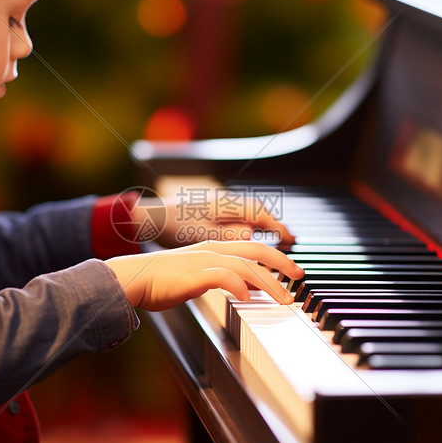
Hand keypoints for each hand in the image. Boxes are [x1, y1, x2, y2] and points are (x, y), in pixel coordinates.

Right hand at [105, 241, 303, 310]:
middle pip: (256, 251)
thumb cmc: (160, 281)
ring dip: (268, 282)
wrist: (132, 278)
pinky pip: (223, 276)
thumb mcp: (198, 277)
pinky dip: (239, 286)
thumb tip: (246, 289)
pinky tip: (248, 298)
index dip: (275, 258)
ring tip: (282, 298)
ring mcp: (203, 260)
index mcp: (214, 248)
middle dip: (282, 263)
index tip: (291, 272)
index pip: (252, 248)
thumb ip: (222, 279)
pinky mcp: (194, 274)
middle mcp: (212, 250)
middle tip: (299, 277)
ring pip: (246, 266)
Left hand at [130, 192, 294, 247]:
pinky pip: (239, 217)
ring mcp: (218, 205)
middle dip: (275, 225)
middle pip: (258, 211)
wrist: (150, 218)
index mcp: (224, 204)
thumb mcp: (201, 234)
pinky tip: (253, 236)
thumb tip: (251, 235)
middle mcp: (224, 201)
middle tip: (291, 240)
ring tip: (278, 239)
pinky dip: (251, 226)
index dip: (277, 227)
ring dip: (265, 225)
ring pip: (250, 213)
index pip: (259, 213)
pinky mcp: (211, 212)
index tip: (290, 240)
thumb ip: (228, 235)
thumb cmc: (172, 225)